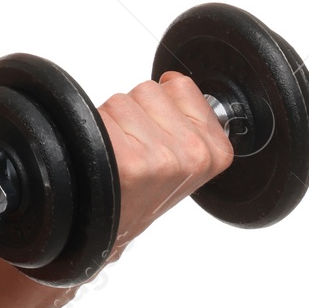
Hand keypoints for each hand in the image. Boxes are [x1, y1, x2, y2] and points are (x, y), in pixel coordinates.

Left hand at [98, 71, 234, 259]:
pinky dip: (93, 130)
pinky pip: (100, 115)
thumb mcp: (187, 159)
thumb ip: (188, 117)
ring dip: (113, 121)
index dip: (160, 104)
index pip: (181, 86)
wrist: (112, 228)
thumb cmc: (144, 190)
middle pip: (148, 89)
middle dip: (135, 112)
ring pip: (122, 100)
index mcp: (216, 151)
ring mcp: (161, 157)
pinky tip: (104, 157)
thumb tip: (172, 79)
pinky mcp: (128, 160)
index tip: (159, 132)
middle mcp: (193, 154)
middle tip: (134, 146)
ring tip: (119, 152)